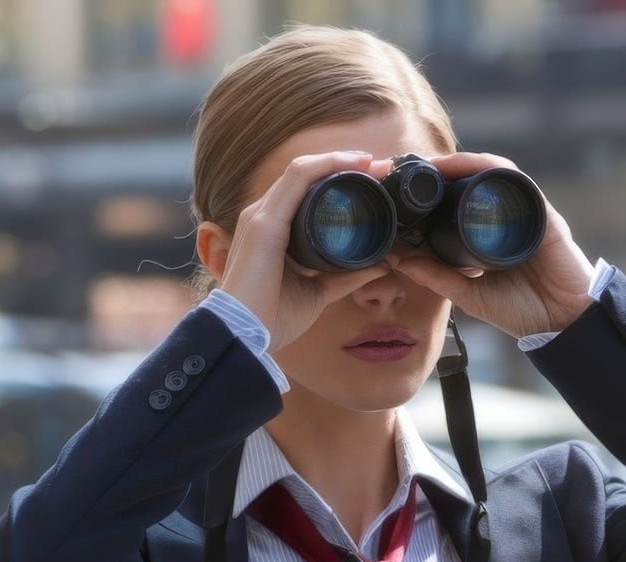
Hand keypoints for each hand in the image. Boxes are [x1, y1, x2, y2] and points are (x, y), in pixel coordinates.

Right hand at [198, 152, 394, 350]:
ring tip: (371, 162)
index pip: (304, 191)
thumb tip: (379, 266)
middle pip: (306, 176)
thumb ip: (345, 277)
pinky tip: (353, 164)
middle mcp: (262, 215)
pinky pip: (298, 177)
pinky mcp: (264, 221)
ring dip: (340, 160)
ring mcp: (261, 215)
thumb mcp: (318, 292)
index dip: (338, 179)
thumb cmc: (272, 318)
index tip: (373, 181)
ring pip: (303, 169)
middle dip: (344, 165)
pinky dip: (327, 165)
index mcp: (271, 230)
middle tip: (380, 168)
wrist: (245, 337)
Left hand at [394, 152, 596, 338]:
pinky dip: (492, 170)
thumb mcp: (469, 294)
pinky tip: (471, 166)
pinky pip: (516, 181)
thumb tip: (400, 261)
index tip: (405, 187)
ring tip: (437, 163)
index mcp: (490, 234)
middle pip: (476, 180)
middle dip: (446, 168)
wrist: (562, 324)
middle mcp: (507, 217)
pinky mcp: (541, 213)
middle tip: (414, 166)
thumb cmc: (521, 310)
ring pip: (494, 174)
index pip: (461, 200)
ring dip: (465, 163)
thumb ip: (438, 278)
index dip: (436, 190)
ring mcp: (525, 212)